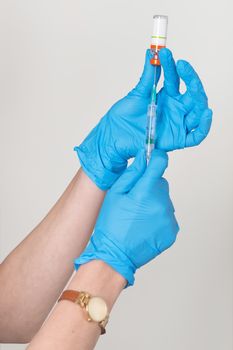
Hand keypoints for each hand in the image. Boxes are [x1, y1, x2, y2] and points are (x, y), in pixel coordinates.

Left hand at [74, 49, 211, 189]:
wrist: (113, 137)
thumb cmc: (123, 117)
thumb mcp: (137, 94)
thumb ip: (148, 75)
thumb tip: (151, 52)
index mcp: (167, 97)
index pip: (176, 79)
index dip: (172, 66)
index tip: (164, 52)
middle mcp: (176, 109)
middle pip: (192, 94)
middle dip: (191, 79)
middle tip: (182, 66)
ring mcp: (178, 124)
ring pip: (197, 112)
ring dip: (199, 98)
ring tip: (194, 85)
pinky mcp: (178, 140)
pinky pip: (197, 136)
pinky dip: (204, 126)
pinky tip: (206, 113)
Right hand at [75, 150, 178, 285]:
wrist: (115, 255)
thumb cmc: (111, 224)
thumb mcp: (116, 194)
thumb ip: (132, 173)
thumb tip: (144, 156)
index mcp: (145, 193)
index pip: (160, 163)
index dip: (155, 158)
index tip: (152, 157)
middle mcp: (161, 205)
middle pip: (161, 183)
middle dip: (150, 186)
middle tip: (135, 200)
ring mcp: (168, 219)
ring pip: (164, 199)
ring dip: (154, 202)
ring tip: (138, 216)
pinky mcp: (172, 231)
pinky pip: (167, 215)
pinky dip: (158, 216)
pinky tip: (145, 225)